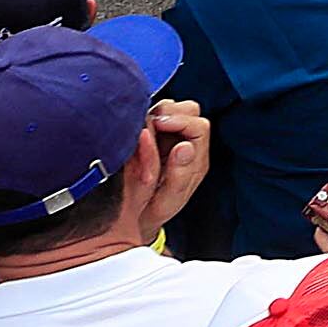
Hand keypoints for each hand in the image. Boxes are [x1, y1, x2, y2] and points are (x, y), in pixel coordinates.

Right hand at [132, 99, 213, 232]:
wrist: (133, 219)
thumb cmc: (153, 211)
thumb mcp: (167, 201)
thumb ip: (179, 176)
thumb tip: (184, 146)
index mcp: (195, 158)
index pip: (198, 126)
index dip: (180, 121)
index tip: (159, 124)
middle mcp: (184, 143)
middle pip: (187, 109)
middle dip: (167, 113)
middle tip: (145, 127)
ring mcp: (166, 137)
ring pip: (167, 107)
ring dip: (152, 115)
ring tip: (136, 133)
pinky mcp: (146, 135)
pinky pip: (145, 115)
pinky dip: (139, 119)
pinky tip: (129, 134)